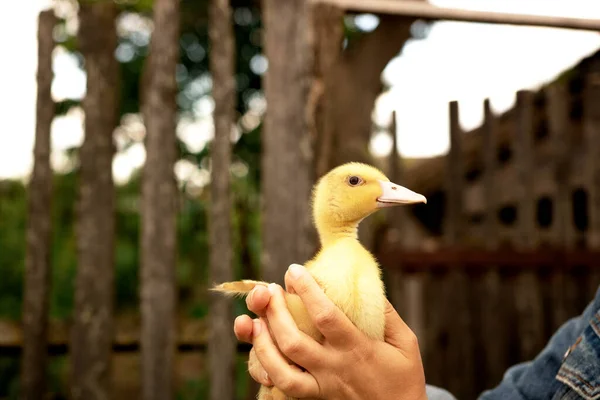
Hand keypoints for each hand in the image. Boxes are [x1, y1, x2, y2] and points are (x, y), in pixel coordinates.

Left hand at [234, 264, 427, 399]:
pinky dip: (266, 367)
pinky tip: (260, 347)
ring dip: (263, 342)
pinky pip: (283, 386)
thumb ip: (386, 314)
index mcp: (358, 350)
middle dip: (276, 313)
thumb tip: (365, 284)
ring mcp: (322, 387)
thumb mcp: (405, 343)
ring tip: (254, 319)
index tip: (294, 270)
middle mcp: (335, 368)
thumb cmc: (403, 377)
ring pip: (282, 370)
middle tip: (269, 290)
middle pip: (294, 342)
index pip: (326, 316)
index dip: (307, 291)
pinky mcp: (315, 399)